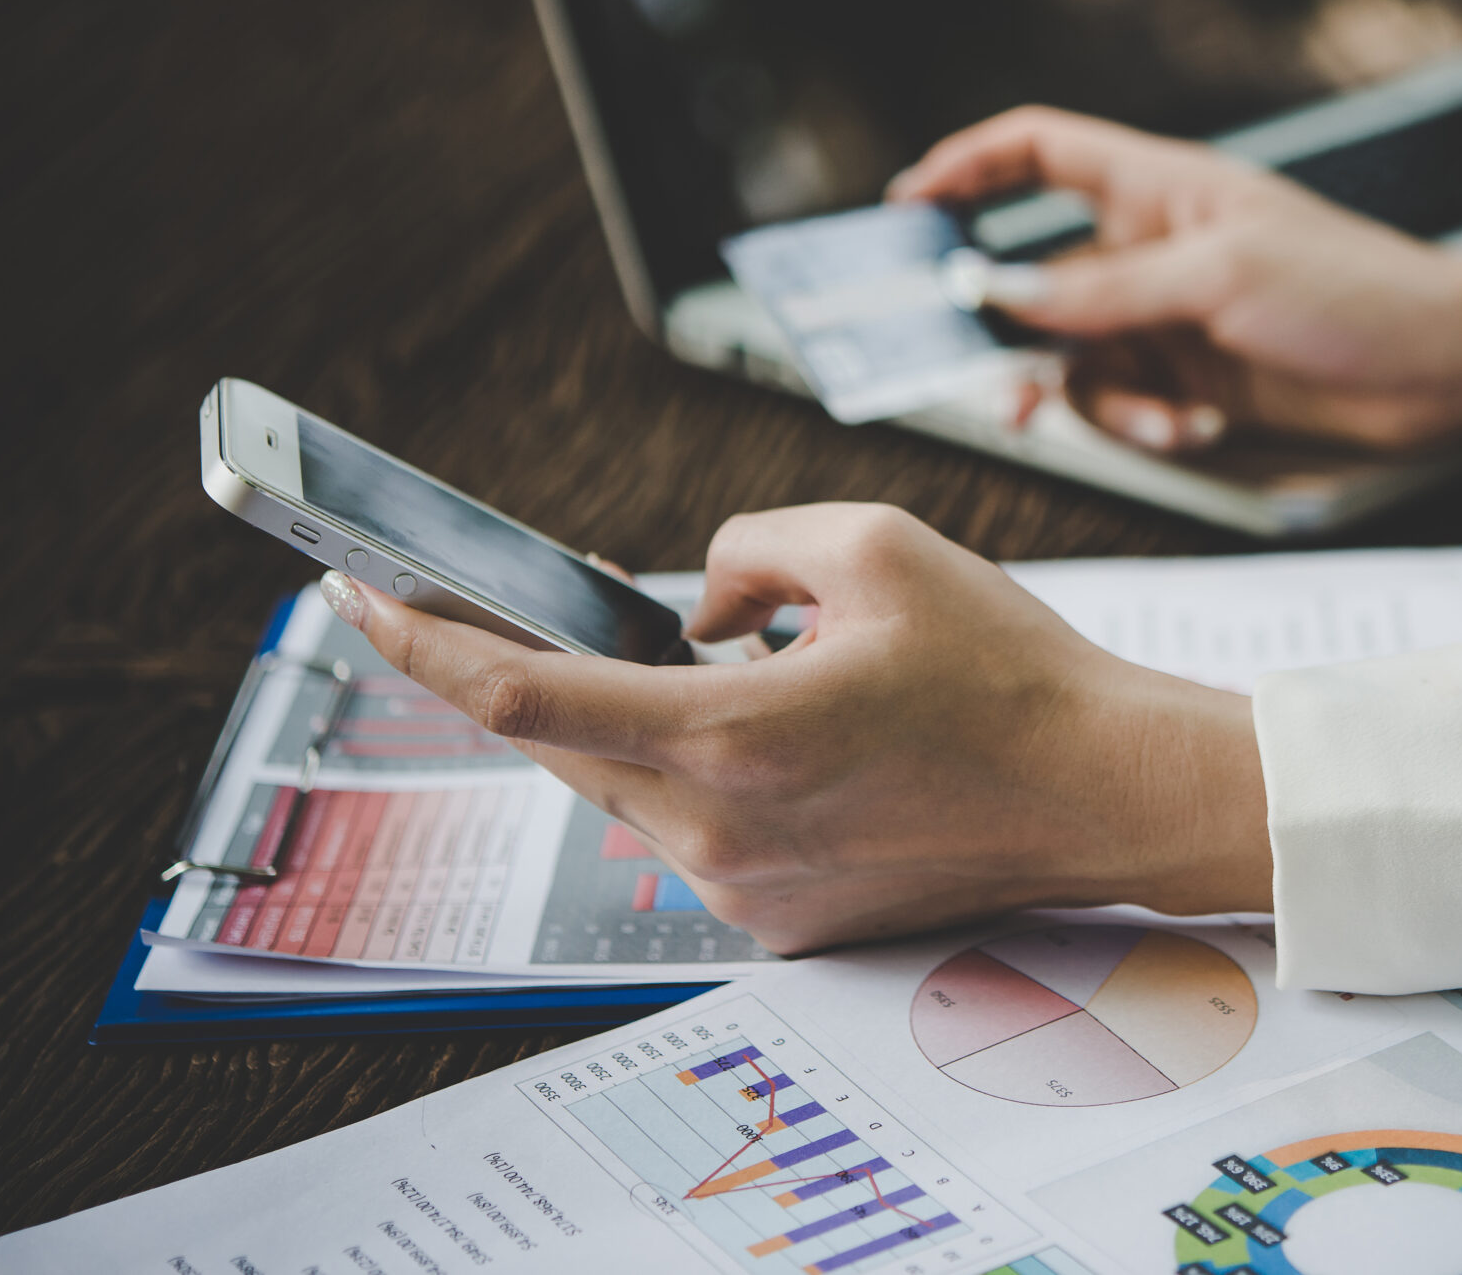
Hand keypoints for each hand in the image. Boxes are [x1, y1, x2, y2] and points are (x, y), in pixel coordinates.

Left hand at [324, 504, 1268, 953]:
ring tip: (725, 670)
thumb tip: (687, 607)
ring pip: (630, 786)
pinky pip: (692, 830)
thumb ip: (741, 551)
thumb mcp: (872, 543)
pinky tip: (780, 734)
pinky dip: (700, 771)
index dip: (423, 644)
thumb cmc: (1007, 669)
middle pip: (563, 743)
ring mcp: (744, 889)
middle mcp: (717, 832)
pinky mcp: (779, 919)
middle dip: (530, 673)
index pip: (521, 695)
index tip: (358, 596)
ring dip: (640, 722)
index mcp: (729, 735)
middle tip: (503, 612)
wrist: (1103, 789)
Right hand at [889, 105, 1461, 452]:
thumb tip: (1001, 294)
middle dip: (1014, 335)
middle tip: (993, 382)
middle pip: (1038, 280)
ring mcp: (1170, 317)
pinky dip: (1146, 423)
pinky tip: (1197, 428)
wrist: (1445, 368)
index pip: (1040, 151)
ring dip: (1099, 400)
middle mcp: (1154, 248)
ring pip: (1076, 360)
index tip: (907, 207)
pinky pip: (1126, 403)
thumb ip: (1102, 293)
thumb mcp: (1217, 278)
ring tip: (1159, 421)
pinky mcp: (1191, 378)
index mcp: (1159, 188)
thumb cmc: (1356, 290)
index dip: (969, 167)